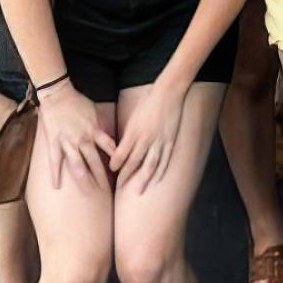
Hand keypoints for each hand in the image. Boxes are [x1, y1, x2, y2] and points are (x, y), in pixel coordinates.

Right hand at [37, 83, 116, 190]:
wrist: (58, 94)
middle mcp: (83, 139)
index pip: (110, 149)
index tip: (123, 173)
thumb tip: (111, 138)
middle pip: (94, 162)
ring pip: (77, 166)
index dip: (117, 161)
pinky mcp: (54, 143)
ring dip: (83, 180)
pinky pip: (55, 162)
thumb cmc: (78, 102)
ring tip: (87, 194)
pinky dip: (55, 175)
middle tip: (107, 192)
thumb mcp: (95, 113)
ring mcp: (68, 142)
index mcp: (95, 131)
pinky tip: (56, 187)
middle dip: (101, 178)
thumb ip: (101, 128)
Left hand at [109, 75, 187, 193]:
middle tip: (120, 188)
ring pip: (150, 164)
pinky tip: (157, 179)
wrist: (169, 91)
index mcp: (134, 131)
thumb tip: (119, 147)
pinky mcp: (170, 140)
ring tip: (139, 191)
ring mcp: (159, 140)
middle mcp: (145, 138)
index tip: (111, 171)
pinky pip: (165, 159)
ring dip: (144, 179)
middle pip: (134, 162)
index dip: (116, 164)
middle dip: (126, 176)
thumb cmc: (149, 101)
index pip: (121, 153)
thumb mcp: (134, 116)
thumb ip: (128, 133)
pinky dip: (161, 171)